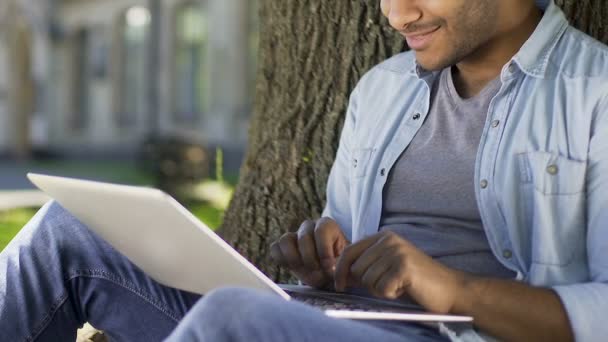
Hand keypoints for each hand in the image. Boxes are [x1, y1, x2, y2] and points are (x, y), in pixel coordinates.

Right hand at [270, 218, 349, 287]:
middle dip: (311, 259)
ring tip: (304, 270)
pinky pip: (275, 248)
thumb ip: (336, 266)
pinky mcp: (282, 246)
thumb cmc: (337, 267)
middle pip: (304, 237)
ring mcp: (294, 234)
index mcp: (327, 225)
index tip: (329, 267)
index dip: (324, 250)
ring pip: (286, 240)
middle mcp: (309, 226)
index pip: (321, 231)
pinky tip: (293, 268)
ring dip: (294, 259)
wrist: (327, 274)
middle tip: (318, 271)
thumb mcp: (342, 265)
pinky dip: (281, 260)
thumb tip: (325, 269)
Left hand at [334, 231, 468, 313]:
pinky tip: (404, 289)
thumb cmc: (415, 280)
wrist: (449, 288)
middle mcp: (389, 240)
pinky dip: (390, 294)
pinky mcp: (403, 267)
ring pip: (368, 280)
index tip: (339, 285)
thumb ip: (366, 265)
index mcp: (383, 236)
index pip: (349, 251)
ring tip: (398, 285)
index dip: (340, 270)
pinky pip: (381, 288)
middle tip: (388, 284)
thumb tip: (339, 274)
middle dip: (367, 283)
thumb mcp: (387, 266)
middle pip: (356, 268)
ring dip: (380, 289)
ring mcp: (397, 252)